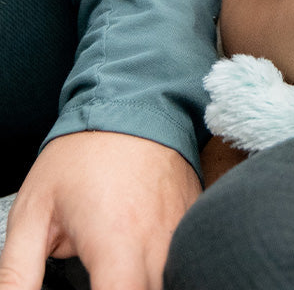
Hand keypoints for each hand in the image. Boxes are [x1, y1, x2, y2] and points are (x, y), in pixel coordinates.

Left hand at [0, 131, 200, 289]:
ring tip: (116, 261)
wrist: (133, 103)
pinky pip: (184, 254)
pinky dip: (164, 262)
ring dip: (145, 280)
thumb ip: (17, 275)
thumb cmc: (82, 154)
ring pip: (172, 278)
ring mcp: (182, 227)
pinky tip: (140, 250)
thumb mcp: (32, 213)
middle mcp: (158, 239)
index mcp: (116, 242)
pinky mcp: (193, 215)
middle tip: (100, 274)